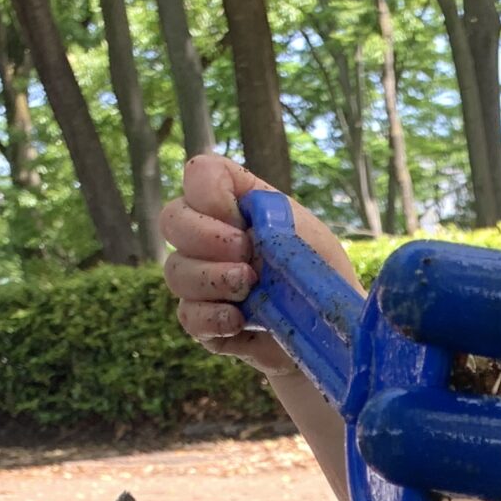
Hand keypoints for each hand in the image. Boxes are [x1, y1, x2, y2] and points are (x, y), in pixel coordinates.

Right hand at [161, 154, 361, 378]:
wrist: (328, 326)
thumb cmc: (319, 273)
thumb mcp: (308, 235)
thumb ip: (274, 217)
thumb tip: (242, 226)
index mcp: (233, 203)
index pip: (199, 174)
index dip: (212, 195)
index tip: (245, 221)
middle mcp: (207, 236)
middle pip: (172, 219)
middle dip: (207, 237)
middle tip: (247, 254)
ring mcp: (201, 280)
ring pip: (175, 270)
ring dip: (213, 278)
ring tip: (251, 287)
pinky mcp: (203, 321)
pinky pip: (187, 316)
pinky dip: (213, 317)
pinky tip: (240, 319)